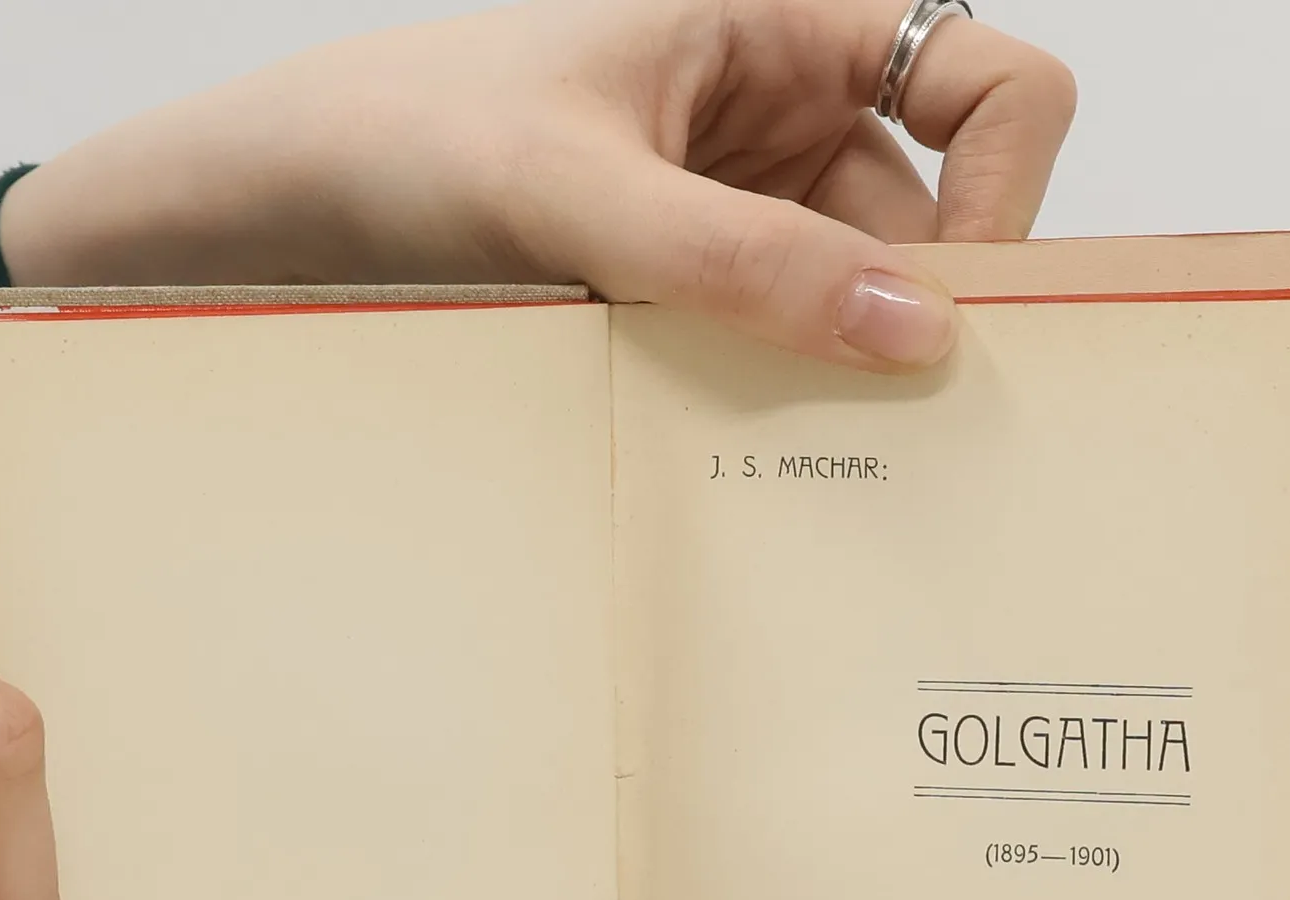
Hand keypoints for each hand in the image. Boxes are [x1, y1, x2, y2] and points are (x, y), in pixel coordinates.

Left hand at [0, 0, 1074, 370]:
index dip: (1011, 191)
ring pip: (846, 304)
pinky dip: (769, 402)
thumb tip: (916, 330)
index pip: (990, 85)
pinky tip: (742, 459)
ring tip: (805, 466)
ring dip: (834, 378)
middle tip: (905, 441)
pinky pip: (770, 349)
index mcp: (781, 30)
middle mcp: (777, 118)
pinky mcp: (682, 294)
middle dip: (919, 321)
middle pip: (928, 222)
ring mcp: (731, 213)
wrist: (277, 210)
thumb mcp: (579, 190)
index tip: (963, 313)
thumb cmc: (403, 134)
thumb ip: (744, 259)